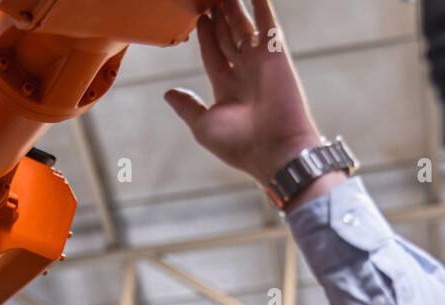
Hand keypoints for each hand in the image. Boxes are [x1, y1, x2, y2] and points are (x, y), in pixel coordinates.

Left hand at [165, 0, 334, 193]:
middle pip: (227, 36)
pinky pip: (267, 21)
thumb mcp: (204, 126)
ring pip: (243, 25)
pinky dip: (260, 3)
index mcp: (228, 89)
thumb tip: (168, 94)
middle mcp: (244, 73)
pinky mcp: (275, 53)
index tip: (199, 18)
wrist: (274, 150)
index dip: (205, 35)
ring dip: (234, 6)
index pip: (213, 54)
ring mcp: (260, 62)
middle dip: (218, 16)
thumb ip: (187, 107)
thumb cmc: (240, 145)